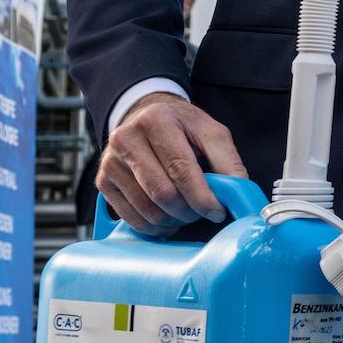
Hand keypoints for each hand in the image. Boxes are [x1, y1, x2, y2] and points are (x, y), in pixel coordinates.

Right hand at [99, 92, 245, 235]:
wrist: (146, 116)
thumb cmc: (181, 126)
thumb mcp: (211, 132)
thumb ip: (228, 161)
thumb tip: (238, 192)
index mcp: (157, 121)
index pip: (181, 169)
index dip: (202, 197)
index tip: (217, 211)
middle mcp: (127, 139)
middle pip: (162, 193)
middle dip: (189, 211)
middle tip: (203, 211)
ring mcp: (110, 162)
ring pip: (146, 210)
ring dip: (173, 221)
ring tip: (187, 211)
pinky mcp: (103, 182)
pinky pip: (131, 217)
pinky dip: (154, 226)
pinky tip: (168, 217)